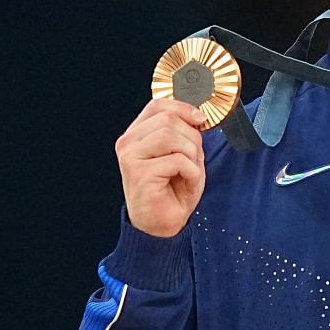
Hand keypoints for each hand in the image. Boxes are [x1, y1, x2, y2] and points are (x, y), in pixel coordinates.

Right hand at [116, 98, 207, 237]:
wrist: (161, 225)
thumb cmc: (172, 191)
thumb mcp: (183, 154)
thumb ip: (184, 133)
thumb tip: (197, 116)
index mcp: (137, 134)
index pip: (157, 105)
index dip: (182, 108)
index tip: (200, 119)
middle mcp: (128, 142)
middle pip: (168, 120)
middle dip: (192, 138)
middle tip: (194, 160)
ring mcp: (130, 157)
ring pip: (171, 136)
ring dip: (191, 155)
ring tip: (189, 172)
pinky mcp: (139, 173)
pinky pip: (177, 161)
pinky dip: (191, 173)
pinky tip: (186, 184)